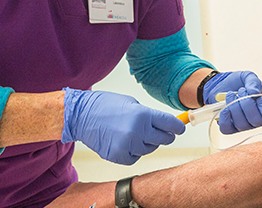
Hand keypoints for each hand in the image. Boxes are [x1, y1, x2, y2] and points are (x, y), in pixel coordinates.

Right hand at [61, 88, 184, 164]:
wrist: (81, 116)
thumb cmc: (105, 105)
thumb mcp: (132, 103)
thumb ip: (149, 115)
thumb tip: (163, 124)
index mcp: (143, 115)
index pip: (170, 124)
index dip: (178, 127)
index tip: (180, 128)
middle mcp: (137, 131)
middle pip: (164, 139)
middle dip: (165, 135)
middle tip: (162, 132)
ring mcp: (128, 145)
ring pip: (150, 149)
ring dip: (147, 143)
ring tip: (134, 132)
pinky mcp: (118, 156)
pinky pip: (136, 157)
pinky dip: (134, 151)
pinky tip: (125, 141)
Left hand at [203, 71, 261, 133]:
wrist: (221, 85)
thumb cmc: (238, 83)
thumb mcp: (248, 77)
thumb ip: (254, 82)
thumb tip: (255, 92)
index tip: (260, 98)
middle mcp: (257, 120)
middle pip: (257, 121)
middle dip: (247, 104)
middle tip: (242, 91)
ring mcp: (243, 126)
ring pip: (241, 124)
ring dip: (235, 105)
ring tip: (232, 94)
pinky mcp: (229, 128)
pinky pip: (227, 127)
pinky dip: (225, 115)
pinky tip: (225, 105)